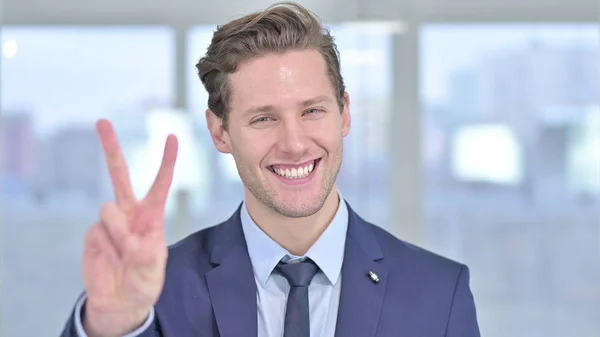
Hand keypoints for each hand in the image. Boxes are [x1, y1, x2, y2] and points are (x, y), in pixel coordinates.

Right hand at [81, 119, 177, 336]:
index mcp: (151, 216)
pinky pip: (98, 232)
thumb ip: (145, 252)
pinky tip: (110, 260)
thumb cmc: (143, 281)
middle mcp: (129, 213)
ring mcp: (109, 221)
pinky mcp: (93, 233)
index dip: (167, 161)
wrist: (120, 301)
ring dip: (118, 234)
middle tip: (102, 121)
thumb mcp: (153, 269)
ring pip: (109, 210)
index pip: (160, 183)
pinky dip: (106, 248)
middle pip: (119, 174)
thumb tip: (128, 237)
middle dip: (110, 148)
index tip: (172, 137)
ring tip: (124, 254)